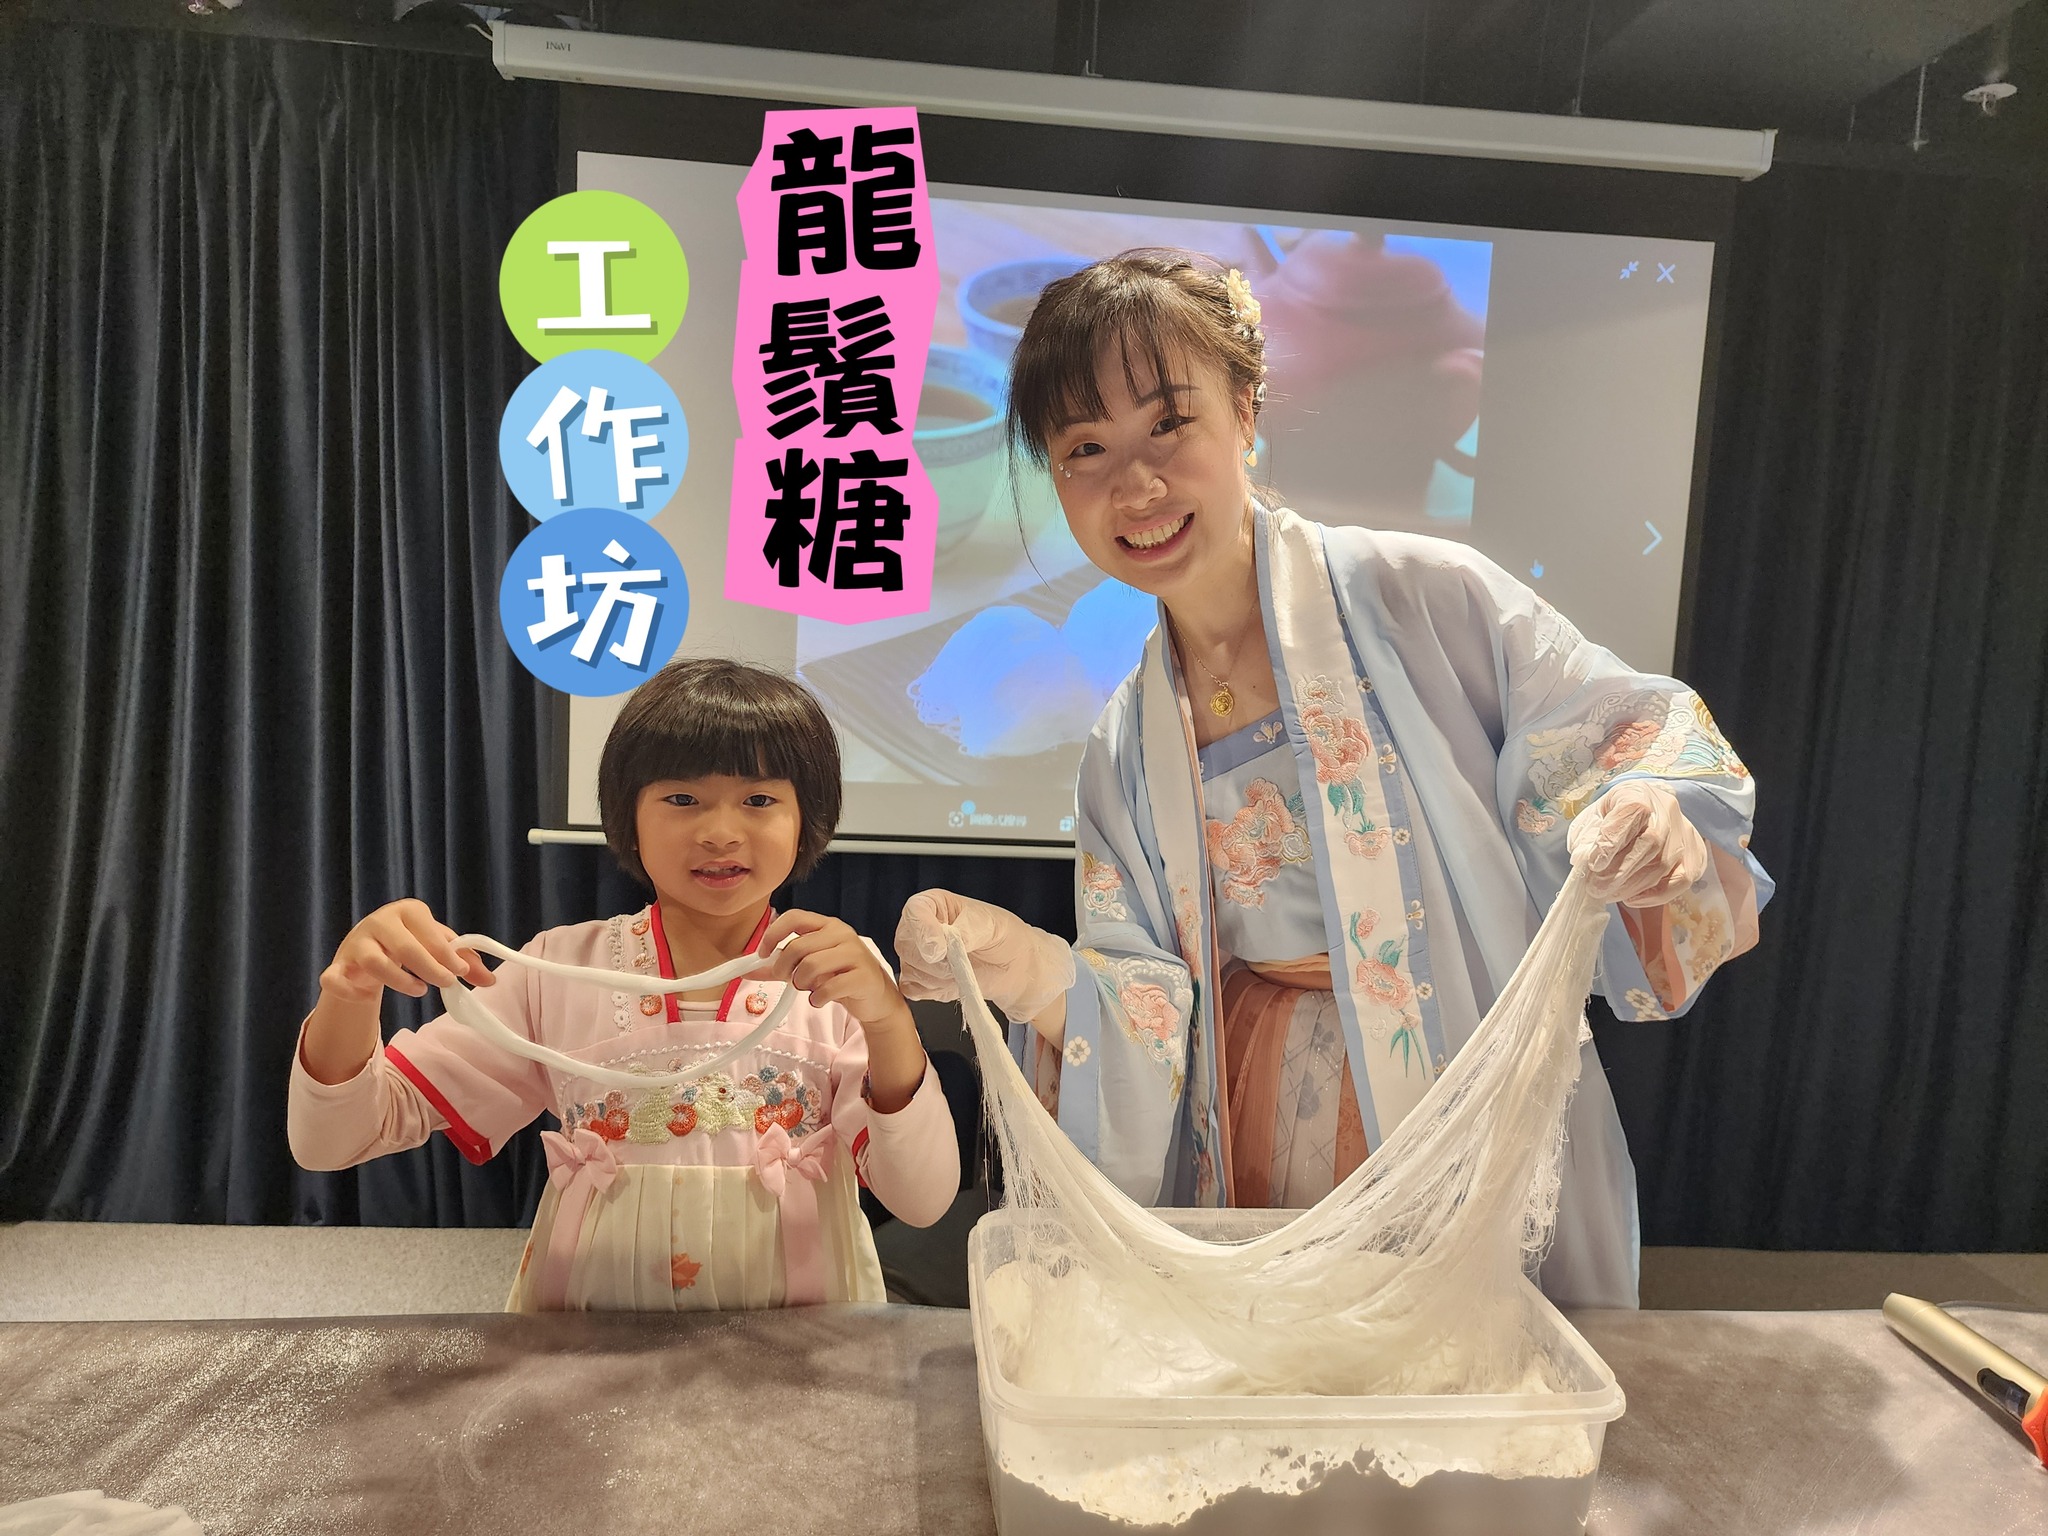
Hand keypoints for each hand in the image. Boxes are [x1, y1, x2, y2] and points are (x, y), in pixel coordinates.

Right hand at [319, 899, 492, 1003]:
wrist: (363, 953)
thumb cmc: (407, 944)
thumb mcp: (436, 947)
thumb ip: (463, 960)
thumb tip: (490, 981)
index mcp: (406, 911)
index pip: (429, 932)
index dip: (447, 954)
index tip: (461, 972)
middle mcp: (379, 922)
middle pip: (405, 946)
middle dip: (430, 968)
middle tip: (447, 983)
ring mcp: (355, 944)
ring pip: (374, 962)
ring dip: (399, 981)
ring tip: (419, 990)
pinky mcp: (337, 966)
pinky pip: (334, 978)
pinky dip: (349, 990)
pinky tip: (367, 997)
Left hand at [753, 910, 912, 1037]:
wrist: (875, 997)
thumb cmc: (839, 977)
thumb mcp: (807, 968)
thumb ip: (777, 968)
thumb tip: (745, 970)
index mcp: (826, 926)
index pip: (794, 917)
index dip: (773, 934)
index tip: (762, 954)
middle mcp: (841, 934)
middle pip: (798, 946)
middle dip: (784, 968)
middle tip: (787, 980)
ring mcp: (855, 954)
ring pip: (811, 965)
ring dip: (801, 983)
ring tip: (807, 989)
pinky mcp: (863, 976)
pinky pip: (830, 987)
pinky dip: (818, 998)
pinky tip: (819, 999)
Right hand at [895, 890, 1073, 1020]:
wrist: (1013, 967)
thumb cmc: (1003, 937)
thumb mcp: (992, 925)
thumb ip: (966, 931)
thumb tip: (943, 943)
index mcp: (934, 905)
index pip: (914, 912)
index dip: (923, 931)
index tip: (939, 949)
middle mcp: (919, 928)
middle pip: (906, 945)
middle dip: (935, 960)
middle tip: (961, 962)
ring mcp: (915, 956)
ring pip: (910, 970)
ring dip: (939, 977)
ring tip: (963, 970)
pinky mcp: (918, 981)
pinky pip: (912, 989)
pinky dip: (934, 991)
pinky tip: (954, 983)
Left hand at [1566, 781, 1708, 907]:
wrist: (1643, 811)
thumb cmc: (1612, 816)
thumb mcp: (1592, 818)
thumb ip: (1587, 837)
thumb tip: (1584, 862)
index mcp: (1638, 792)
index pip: (1632, 811)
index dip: (1613, 840)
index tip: (1593, 864)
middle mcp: (1666, 809)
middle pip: (1651, 842)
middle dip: (1619, 871)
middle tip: (1596, 889)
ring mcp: (1685, 832)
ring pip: (1664, 863)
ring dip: (1633, 886)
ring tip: (1609, 894)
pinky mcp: (1695, 853)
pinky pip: (1682, 879)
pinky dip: (1656, 894)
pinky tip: (1633, 898)